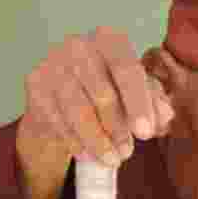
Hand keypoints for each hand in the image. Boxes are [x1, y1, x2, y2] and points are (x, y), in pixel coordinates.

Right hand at [21, 26, 173, 168]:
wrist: (60, 93)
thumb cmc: (107, 89)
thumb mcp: (135, 93)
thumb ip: (153, 102)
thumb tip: (164, 117)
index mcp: (109, 39)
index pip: (128, 70)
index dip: (139, 103)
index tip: (146, 133)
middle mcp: (78, 45)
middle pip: (103, 93)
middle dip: (118, 128)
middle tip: (128, 152)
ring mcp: (52, 63)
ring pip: (78, 111)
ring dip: (97, 140)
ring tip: (112, 159)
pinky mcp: (34, 84)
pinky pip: (57, 120)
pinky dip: (75, 141)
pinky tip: (87, 154)